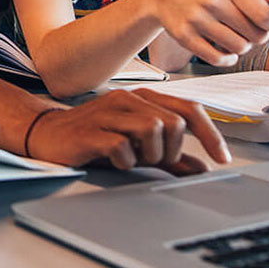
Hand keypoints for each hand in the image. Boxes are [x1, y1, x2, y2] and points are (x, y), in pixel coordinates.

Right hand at [25, 90, 229, 172]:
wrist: (46, 135)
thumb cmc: (94, 138)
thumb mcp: (137, 146)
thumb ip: (169, 156)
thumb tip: (200, 169)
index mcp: (142, 98)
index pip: (188, 109)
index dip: (210, 134)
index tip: (222, 159)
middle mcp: (128, 99)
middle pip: (174, 123)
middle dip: (171, 150)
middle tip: (154, 161)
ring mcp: (108, 113)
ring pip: (153, 131)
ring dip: (149, 155)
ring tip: (132, 159)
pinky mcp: (91, 131)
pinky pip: (123, 148)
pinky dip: (124, 161)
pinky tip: (113, 161)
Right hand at [147, 0, 268, 66]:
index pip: (267, 16)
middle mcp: (214, 1)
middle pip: (257, 36)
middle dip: (258, 36)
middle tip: (249, 30)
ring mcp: (198, 20)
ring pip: (239, 49)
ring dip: (241, 47)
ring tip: (232, 36)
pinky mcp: (185, 37)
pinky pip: (218, 59)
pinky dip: (227, 59)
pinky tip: (223, 50)